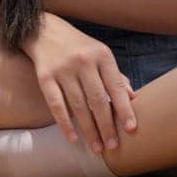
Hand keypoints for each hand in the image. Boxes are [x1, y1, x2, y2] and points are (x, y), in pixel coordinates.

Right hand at [23, 12, 137, 152]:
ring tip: (97, 147)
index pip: (116, 87)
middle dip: (106, 126)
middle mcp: (83, 61)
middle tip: (113, 146)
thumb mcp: (100, 54)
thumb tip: (133, 99)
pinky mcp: (45, 76)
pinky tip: (72, 137)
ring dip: (88, 129)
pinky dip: (64, 123)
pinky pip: (56, 104)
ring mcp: (63, 69)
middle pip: (98, 100)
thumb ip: (115, 76)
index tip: (130, 129)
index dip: (124, 109)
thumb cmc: (78, 46)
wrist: (44, 30)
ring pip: (78, 106)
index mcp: (101, 55)